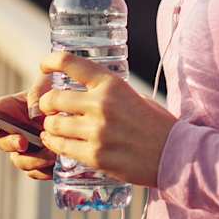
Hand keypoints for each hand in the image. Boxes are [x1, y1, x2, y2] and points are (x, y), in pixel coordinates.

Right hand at [0, 91, 56, 180]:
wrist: (71, 106)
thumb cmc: (55, 90)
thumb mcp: (47, 84)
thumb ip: (38, 94)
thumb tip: (34, 116)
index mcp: (7, 109)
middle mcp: (12, 131)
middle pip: (2, 143)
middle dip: (11, 143)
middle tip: (24, 141)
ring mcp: (24, 149)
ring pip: (19, 161)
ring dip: (33, 159)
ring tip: (51, 153)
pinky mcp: (39, 162)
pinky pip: (35, 172)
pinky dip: (45, 169)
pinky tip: (57, 161)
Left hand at [29, 51, 177, 188]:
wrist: (174, 154)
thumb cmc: (155, 123)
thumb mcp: (133, 95)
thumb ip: (106, 93)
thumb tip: (79, 92)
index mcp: (112, 84)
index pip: (70, 63)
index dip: (50, 61)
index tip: (44, 66)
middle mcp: (101, 105)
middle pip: (53, 98)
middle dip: (46, 104)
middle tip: (49, 108)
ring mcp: (96, 132)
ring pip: (53, 126)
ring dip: (49, 127)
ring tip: (54, 128)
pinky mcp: (94, 156)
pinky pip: (61, 148)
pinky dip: (55, 145)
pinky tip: (56, 143)